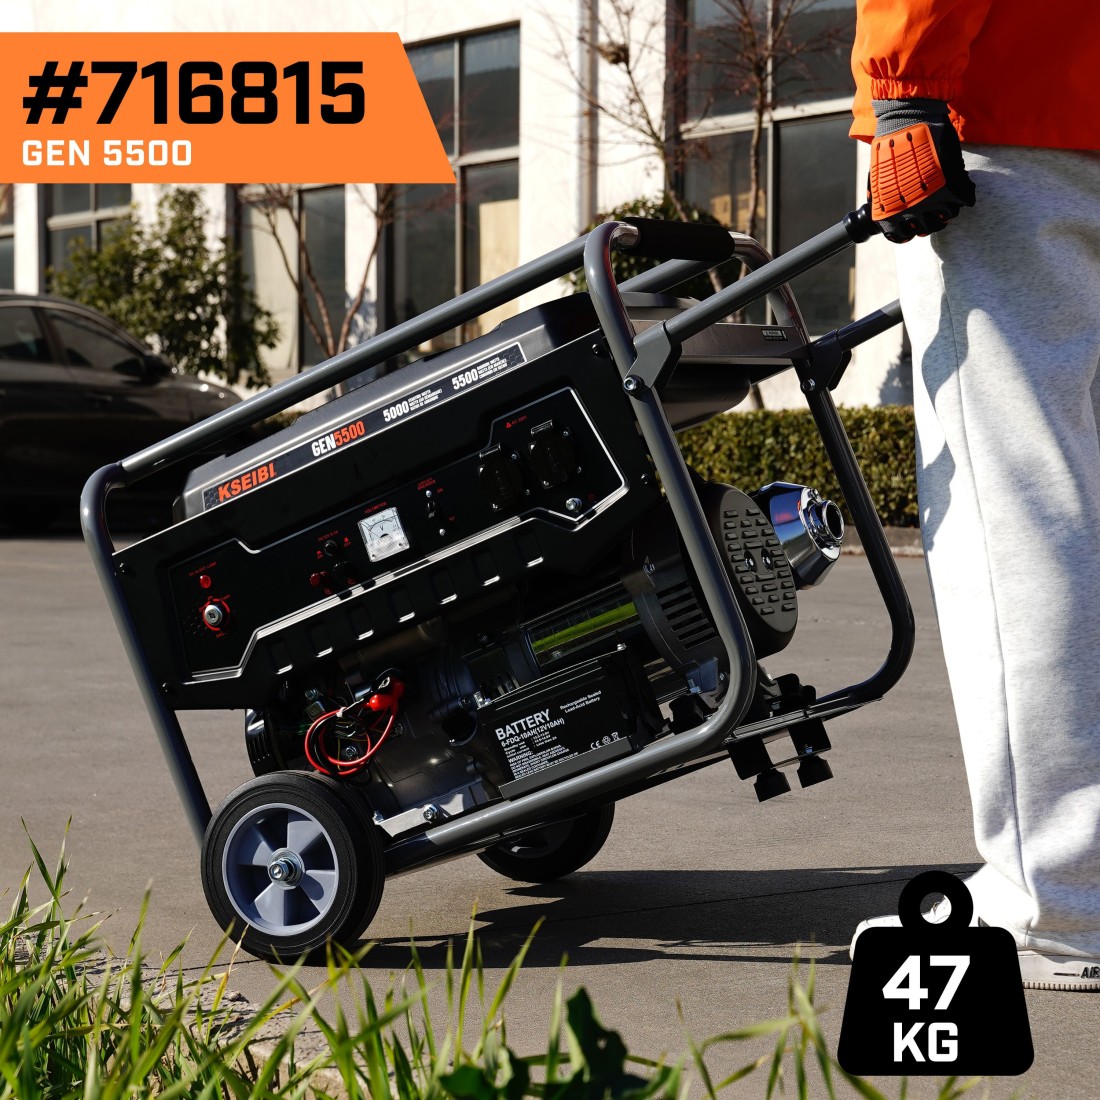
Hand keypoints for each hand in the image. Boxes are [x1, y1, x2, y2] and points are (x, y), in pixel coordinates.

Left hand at [870, 98, 975, 242]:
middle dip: (930, 222)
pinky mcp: (950, 185)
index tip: (913, 223)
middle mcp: (909, 210)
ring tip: (946, 197)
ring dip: (947, 210)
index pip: (901, 236)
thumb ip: (884, 197)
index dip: (909, 231)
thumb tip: (888, 210)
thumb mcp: (880, 177)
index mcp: (888, 210)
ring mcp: (930, 199)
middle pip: (926, 230)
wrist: (907, 118)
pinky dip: (963, 195)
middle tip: (934, 208)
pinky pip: (962, 201)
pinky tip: (959, 186)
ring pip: (944, 219)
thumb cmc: (891, 145)